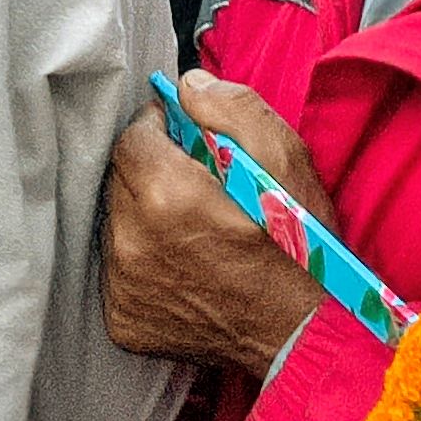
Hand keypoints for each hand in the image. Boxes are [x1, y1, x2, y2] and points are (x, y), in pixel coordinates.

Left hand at [101, 70, 333, 373]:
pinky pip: (117, 269)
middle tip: (199, 183)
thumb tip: (187, 86)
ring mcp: (124, 287)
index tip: (186, 138)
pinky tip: (184, 262)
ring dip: (144, 214)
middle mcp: (133, 243)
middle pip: (119, 179)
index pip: (130, 138)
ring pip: (116, 223)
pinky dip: (143, 259)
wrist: (304, 334)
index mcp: (168, 196)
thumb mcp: (288, 163)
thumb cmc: (302, 249)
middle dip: (152, 170)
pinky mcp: (123, 319)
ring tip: (193, 226)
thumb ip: (233, 110)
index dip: (159, 129)